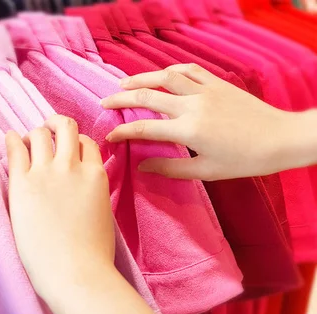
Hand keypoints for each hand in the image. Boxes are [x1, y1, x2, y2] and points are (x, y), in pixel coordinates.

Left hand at [6, 115, 172, 313]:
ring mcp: (46, 173)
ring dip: (34, 134)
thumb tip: (81, 192)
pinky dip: (12, 139)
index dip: (76, 143)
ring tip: (27, 141)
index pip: (87, 143)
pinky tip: (9, 138)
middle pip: (66, 127)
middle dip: (56, 125)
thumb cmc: (93, 256)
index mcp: (96, 176)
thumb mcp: (102, 214)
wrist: (76, 273)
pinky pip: (15, 149)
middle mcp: (72, 167)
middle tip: (47, 132)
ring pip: (40, 134)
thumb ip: (92, 194)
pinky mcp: (22, 184)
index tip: (67, 149)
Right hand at [101, 63, 316, 180]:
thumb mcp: (206, 171)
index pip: (144, 128)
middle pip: (147, 96)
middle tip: (105, 102)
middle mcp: (192, 106)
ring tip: (124, 83)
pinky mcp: (217, 83)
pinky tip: (161, 76)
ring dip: (141, 78)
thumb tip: (143, 166)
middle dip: (121, 98)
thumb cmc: (245, 160)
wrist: (280, 139)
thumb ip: (171, 168)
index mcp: (188, 131)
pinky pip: (188, 70)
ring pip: (165, 77)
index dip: (122, 132)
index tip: (109, 137)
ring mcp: (205, 91)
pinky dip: (170, 71)